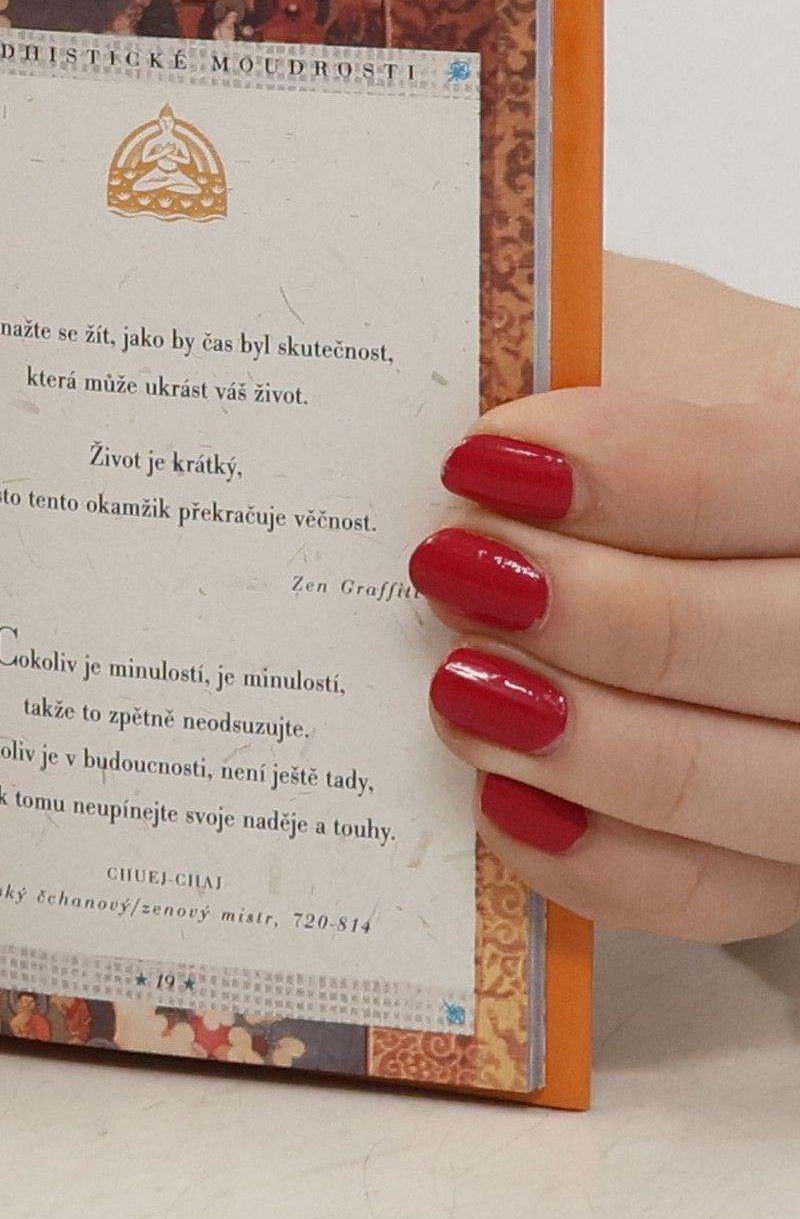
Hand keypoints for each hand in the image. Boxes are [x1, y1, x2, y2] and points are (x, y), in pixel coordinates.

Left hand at [412, 255, 799, 939]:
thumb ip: (572, 357)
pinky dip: (593, 855)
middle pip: (776, 640)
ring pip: (753, 785)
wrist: (660, 496)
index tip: (482, 458)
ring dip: (589, 743)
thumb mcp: (622, 329)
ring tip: (460, 686)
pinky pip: (705, 889)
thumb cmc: (636, 397)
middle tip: (451, 570)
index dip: (637, 474)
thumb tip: (466, 423)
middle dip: (597, 614)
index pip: (782, 475)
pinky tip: (502, 795)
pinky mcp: (769, 847)